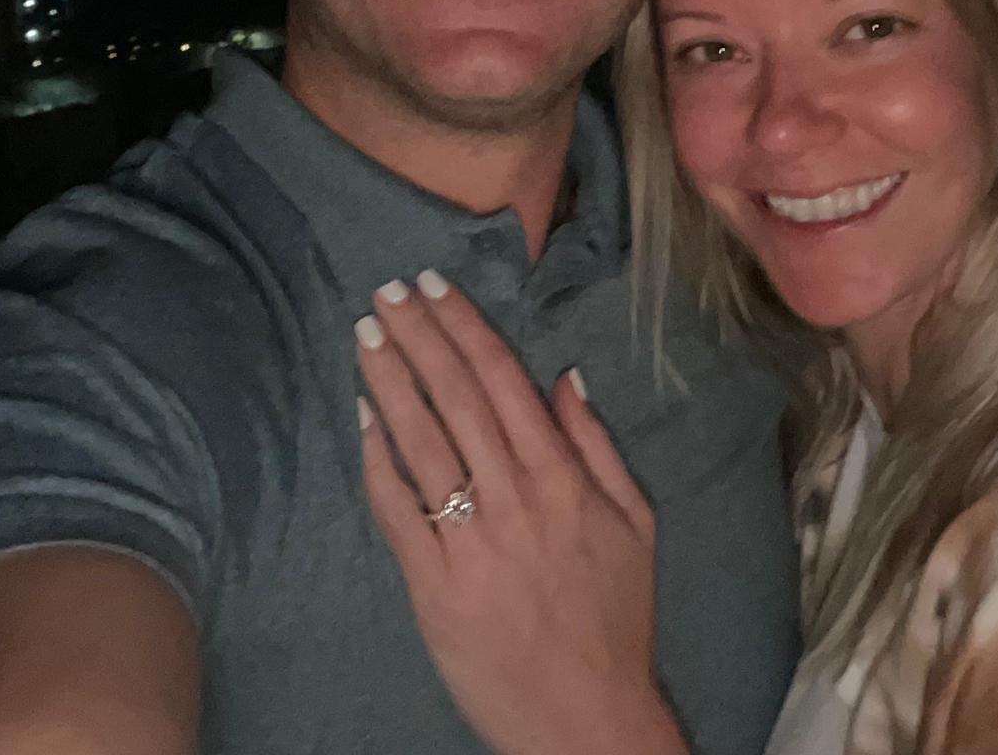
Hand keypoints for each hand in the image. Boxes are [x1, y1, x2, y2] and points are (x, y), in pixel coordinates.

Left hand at [354, 270, 687, 754]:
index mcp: (562, 478)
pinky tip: (363, 419)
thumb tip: (564, 377)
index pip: (503, 380)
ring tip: (364, 336)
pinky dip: (377, 460)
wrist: (586, 718)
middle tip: (386, 293)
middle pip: (457, 398)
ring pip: (422, 443)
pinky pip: (398, 510)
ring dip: (390, 382)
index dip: (465, 327)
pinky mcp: (433, 587)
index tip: (435, 286)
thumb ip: (596, 446)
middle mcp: (514, 499)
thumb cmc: (615, 617)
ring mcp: (470, 543)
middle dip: (419, 337)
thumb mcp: (634, 522)